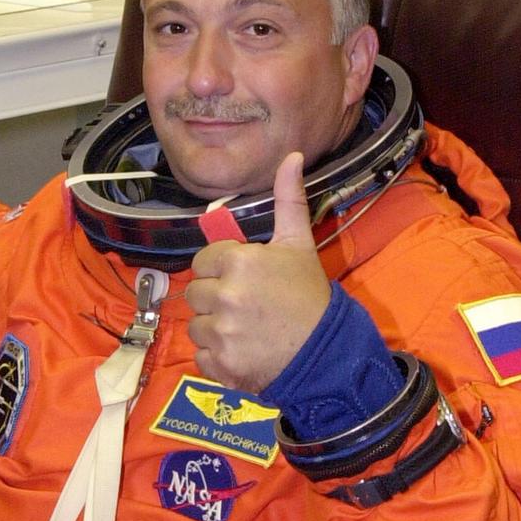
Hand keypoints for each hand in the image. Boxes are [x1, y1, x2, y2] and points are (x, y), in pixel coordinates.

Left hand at [185, 152, 330, 392]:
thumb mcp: (299, 245)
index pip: (202, 262)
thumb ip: (288, 201)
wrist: (326, 353)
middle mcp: (225, 296)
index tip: (242, 280)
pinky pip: (200, 356)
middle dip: (215, 299)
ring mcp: (221, 333)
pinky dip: (216, 357)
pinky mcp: (220, 365)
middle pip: (194, 293)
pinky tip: (242, 351)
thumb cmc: (310, 296)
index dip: (220, 271)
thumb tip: (291, 156)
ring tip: (245, 330)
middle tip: (246, 307)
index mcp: (239, 262)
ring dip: (214, 329)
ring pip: (195, 325)